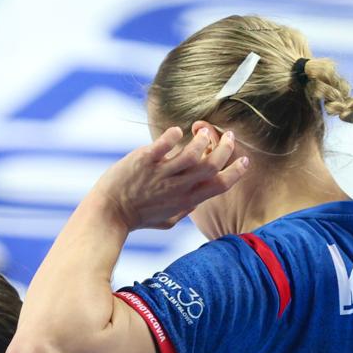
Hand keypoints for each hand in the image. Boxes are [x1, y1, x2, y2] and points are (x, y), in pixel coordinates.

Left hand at [94, 122, 247, 230]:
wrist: (108, 214)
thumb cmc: (137, 218)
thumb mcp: (167, 221)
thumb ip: (184, 210)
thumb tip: (197, 202)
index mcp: (187, 200)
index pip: (221, 185)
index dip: (236, 171)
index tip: (244, 160)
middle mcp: (178, 187)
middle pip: (212, 164)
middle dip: (225, 148)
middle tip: (227, 136)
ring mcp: (161, 173)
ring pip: (194, 152)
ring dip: (202, 139)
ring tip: (201, 132)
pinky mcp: (145, 161)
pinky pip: (165, 143)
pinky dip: (174, 134)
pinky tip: (175, 132)